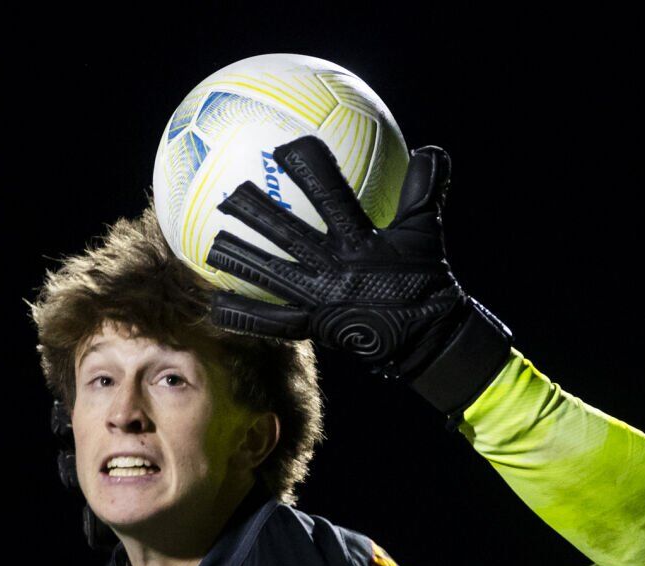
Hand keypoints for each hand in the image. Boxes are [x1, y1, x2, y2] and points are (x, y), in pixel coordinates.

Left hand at [206, 135, 510, 416]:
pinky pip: (273, 322)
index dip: (309, 170)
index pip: (332, 197)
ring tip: (212, 244)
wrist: (427, 338)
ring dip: (242, 259)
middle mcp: (335, 268)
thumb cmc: (426, 279)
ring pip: (273, 275)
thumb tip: (432, 148)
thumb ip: (424, 189)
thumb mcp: (426, 231)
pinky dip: (245, 315)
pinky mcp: (315, 325)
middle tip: (229, 193)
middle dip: (258, 214)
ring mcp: (322, 299)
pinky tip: (215, 306)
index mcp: (361, 241)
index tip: (286, 148)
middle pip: (288, 235)